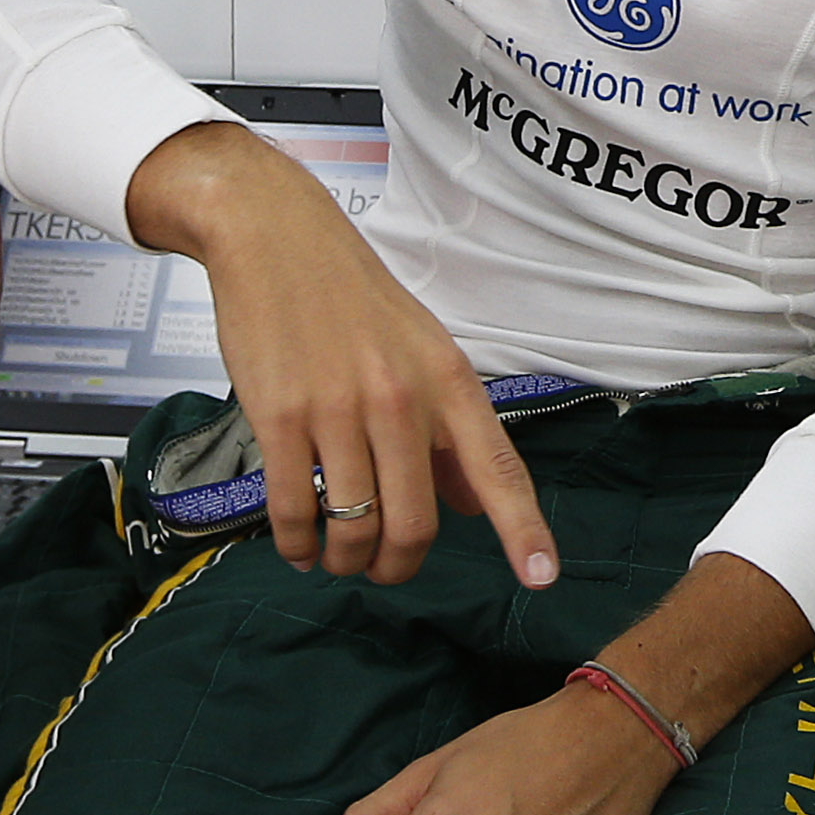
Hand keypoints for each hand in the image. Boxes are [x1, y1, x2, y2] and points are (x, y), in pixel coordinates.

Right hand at [132, 122, 556, 590]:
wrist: (275, 237)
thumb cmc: (351, 296)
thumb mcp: (421, 350)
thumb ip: (448, 430)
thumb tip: (470, 504)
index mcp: (448, 381)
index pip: (497, 468)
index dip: (522, 529)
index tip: (540, 578)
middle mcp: (402, 399)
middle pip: (416, 522)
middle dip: (399, 565)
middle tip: (383, 567)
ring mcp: (339, 409)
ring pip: (356, 526)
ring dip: (346, 560)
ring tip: (337, 557)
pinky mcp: (281, 418)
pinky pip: (295, 509)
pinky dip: (298, 544)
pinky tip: (298, 546)